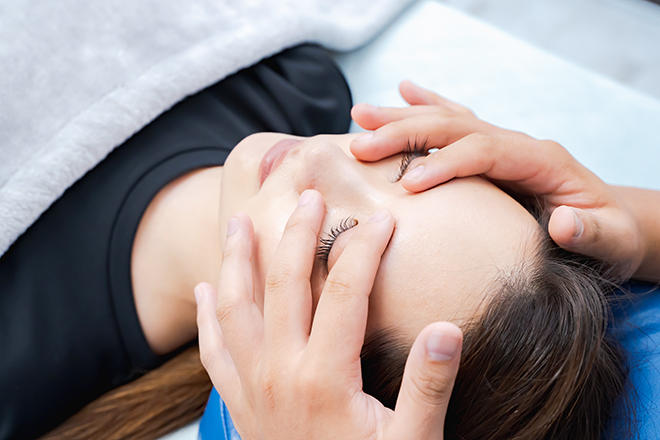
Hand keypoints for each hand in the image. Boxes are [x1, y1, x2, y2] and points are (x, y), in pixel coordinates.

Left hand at [196, 189, 463, 438]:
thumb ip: (429, 386)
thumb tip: (446, 328)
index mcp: (325, 377)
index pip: (344, 292)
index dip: (364, 249)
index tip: (381, 219)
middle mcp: (280, 373)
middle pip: (282, 284)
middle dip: (296, 234)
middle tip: (308, 197)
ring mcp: (252, 388)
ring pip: (235, 309)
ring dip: (236, 262)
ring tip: (238, 222)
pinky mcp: (240, 405)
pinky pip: (215, 351)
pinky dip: (209, 317)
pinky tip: (206, 291)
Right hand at [350, 81, 652, 279]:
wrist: (612, 224)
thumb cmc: (610, 235)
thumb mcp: (611, 242)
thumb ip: (591, 234)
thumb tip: (563, 223)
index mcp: (540, 160)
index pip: (484, 152)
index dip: (444, 164)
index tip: (407, 184)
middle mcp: (517, 145)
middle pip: (455, 127)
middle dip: (406, 132)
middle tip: (362, 144)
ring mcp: (503, 145)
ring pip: (447, 120)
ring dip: (402, 116)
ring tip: (360, 114)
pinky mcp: (491, 153)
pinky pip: (456, 123)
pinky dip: (428, 104)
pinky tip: (403, 91)